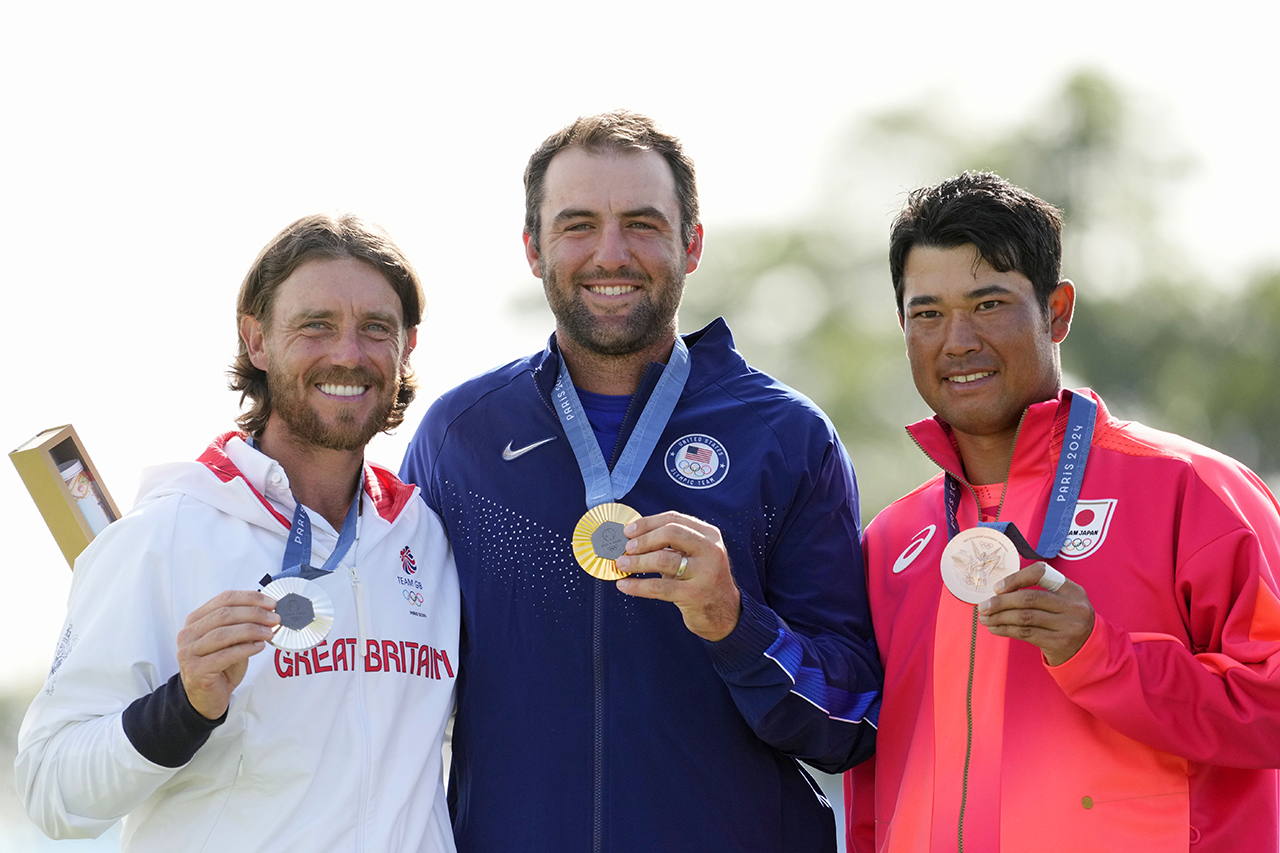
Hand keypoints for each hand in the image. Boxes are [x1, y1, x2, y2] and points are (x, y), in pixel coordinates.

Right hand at [176, 590, 279, 718]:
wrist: (206, 697)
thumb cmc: (220, 666)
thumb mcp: (232, 640)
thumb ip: (243, 625)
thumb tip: (269, 612)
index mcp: (196, 620)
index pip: (224, 599)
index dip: (250, 598)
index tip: (271, 603)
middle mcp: (188, 634)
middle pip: (224, 615)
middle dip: (254, 614)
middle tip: (274, 618)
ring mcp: (189, 652)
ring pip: (223, 634)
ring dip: (251, 630)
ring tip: (269, 633)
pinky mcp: (196, 670)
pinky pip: (224, 655)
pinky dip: (245, 649)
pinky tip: (259, 647)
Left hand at [614, 511, 741, 641]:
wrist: (725, 613)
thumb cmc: (702, 581)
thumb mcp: (695, 556)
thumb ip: (672, 545)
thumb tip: (633, 538)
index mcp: (709, 535)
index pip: (674, 519)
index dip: (648, 523)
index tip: (628, 530)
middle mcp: (710, 550)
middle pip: (670, 533)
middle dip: (643, 539)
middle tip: (626, 547)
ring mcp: (704, 573)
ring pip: (663, 560)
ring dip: (637, 562)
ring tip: (621, 565)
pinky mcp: (694, 595)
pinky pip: (659, 587)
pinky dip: (637, 586)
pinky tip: (625, 585)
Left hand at [977, 562, 1094, 665]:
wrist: (1088, 651)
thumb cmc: (1066, 621)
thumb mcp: (1063, 601)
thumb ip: (1039, 591)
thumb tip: (999, 590)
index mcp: (1072, 589)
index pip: (1041, 573)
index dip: (1016, 578)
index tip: (997, 587)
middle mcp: (1072, 606)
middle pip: (1028, 598)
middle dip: (1000, 602)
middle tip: (982, 606)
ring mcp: (1067, 625)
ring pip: (1024, 617)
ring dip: (999, 617)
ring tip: (985, 618)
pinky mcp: (1059, 643)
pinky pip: (1025, 633)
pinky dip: (1006, 630)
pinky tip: (995, 628)